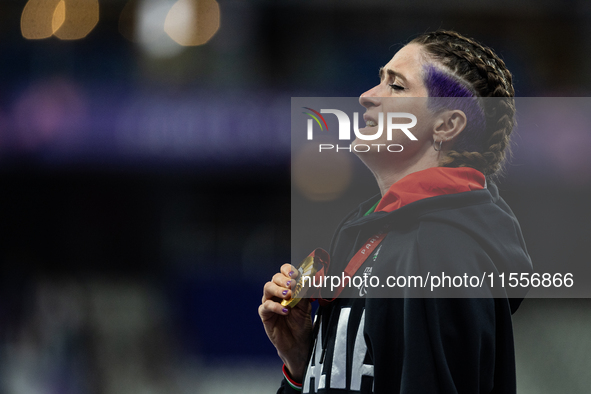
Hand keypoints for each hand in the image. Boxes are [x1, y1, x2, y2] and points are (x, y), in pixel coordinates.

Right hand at [258, 263, 313, 381]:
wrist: (298, 343)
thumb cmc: (301, 323)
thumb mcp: (306, 307)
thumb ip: (304, 293)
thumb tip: (308, 279)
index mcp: (287, 288)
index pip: (284, 272)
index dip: (288, 270)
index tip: (296, 273)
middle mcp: (277, 293)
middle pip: (275, 278)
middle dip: (284, 279)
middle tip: (292, 284)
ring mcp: (269, 302)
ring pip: (268, 288)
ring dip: (278, 289)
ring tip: (288, 295)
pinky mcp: (265, 315)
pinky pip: (266, 306)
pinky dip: (275, 307)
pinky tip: (285, 310)